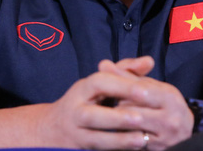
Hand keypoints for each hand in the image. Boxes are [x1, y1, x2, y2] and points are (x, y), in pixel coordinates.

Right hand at [37, 61, 151, 149]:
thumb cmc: (86, 100)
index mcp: (82, 89)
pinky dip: (114, 150)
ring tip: (141, 139)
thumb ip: (125, 70)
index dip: (122, 86)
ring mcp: (75, 133)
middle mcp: (75, 111)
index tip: (145, 91)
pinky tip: (132, 150)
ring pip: (94, 138)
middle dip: (117, 117)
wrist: (53, 128)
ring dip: (118, 140)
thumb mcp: (100, 83)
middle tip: (140, 118)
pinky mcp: (77, 149)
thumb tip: (149, 61)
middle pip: (92, 115)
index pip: (100, 83)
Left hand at [99, 57, 193, 149]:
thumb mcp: (152, 85)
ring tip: (113, 113)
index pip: (139, 90)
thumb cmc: (164, 103)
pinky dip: (121, 133)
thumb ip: (128, 75)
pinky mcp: (155, 150)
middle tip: (110, 100)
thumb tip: (103, 64)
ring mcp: (163, 138)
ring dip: (117, 118)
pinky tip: (118, 128)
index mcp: (169, 97)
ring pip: (129, 126)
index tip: (105, 85)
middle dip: (118, 103)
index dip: (119, 87)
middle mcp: (169, 119)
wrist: (184, 131)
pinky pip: (131, 141)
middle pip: (131, 109)